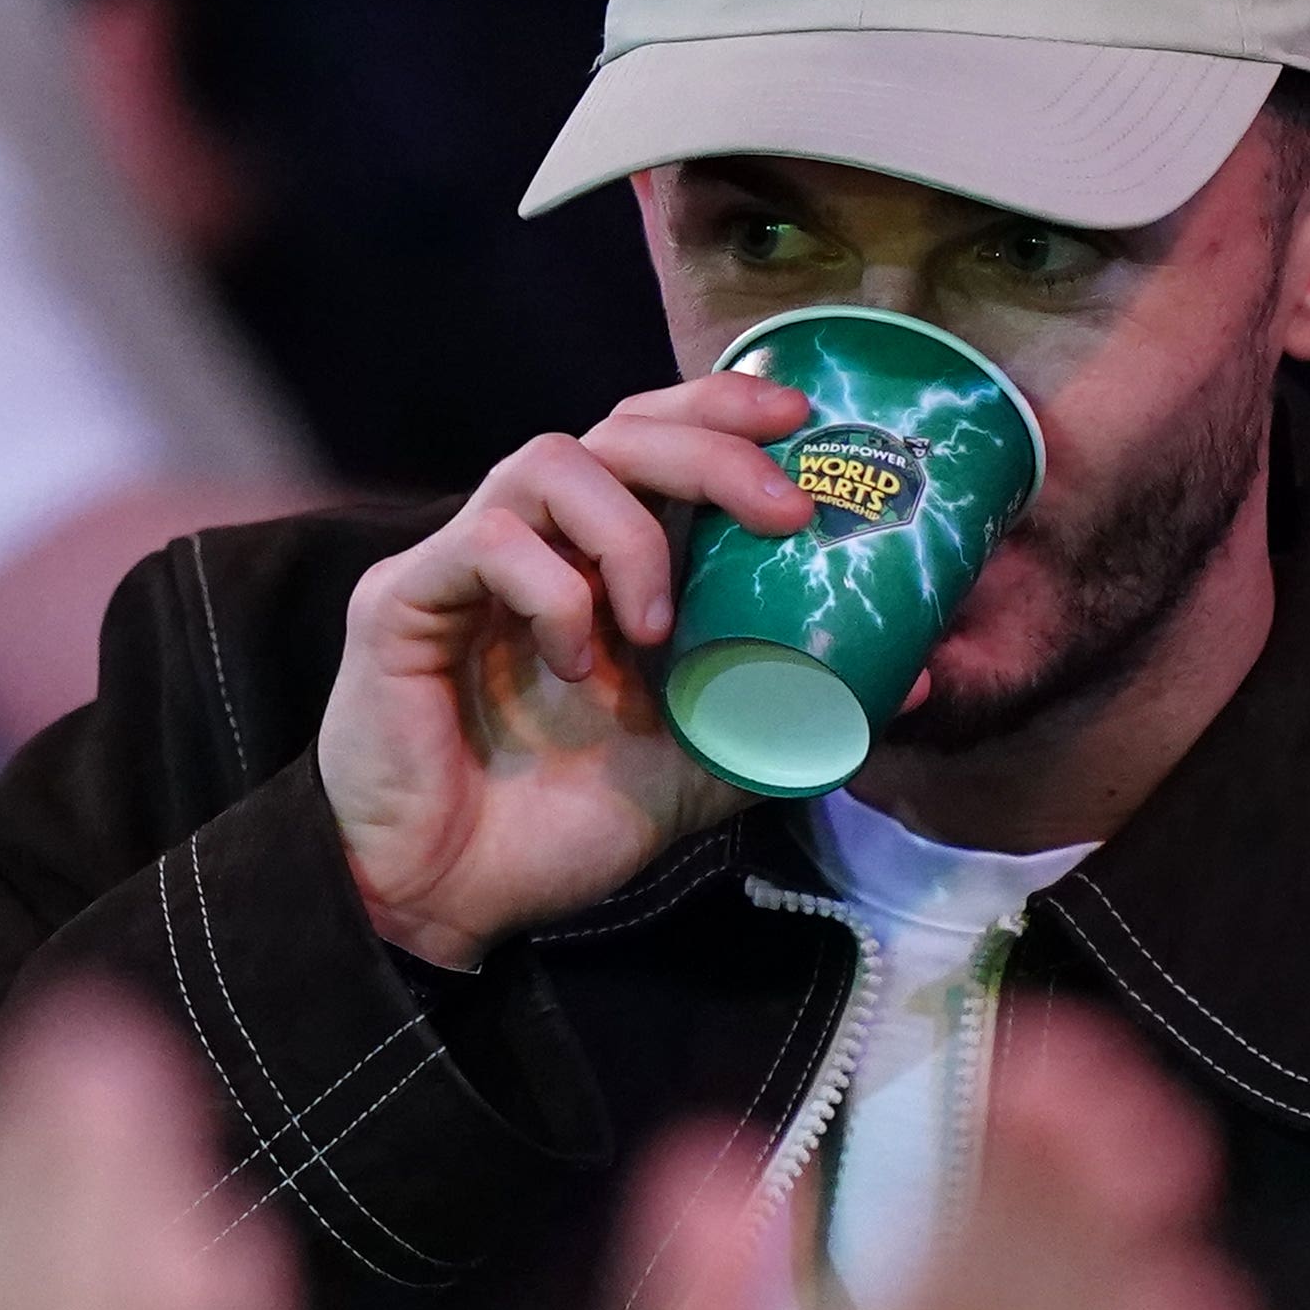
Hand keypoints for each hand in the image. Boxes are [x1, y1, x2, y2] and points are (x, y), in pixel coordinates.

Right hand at [317, 372, 815, 969]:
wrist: (449, 902)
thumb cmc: (562, 822)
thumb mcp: (705, 765)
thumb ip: (791, 717)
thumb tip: (908, 681)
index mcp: (596, 558)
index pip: (655, 436)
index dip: (723, 407)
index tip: (801, 419)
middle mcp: (531, 540)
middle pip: (616, 428)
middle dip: (711, 451)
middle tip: (784, 513)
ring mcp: (462, 563)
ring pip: (548, 463)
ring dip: (629, 532)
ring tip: (659, 626)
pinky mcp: (401, 601)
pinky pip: (482, 543)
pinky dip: (553, 592)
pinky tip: (581, 664)